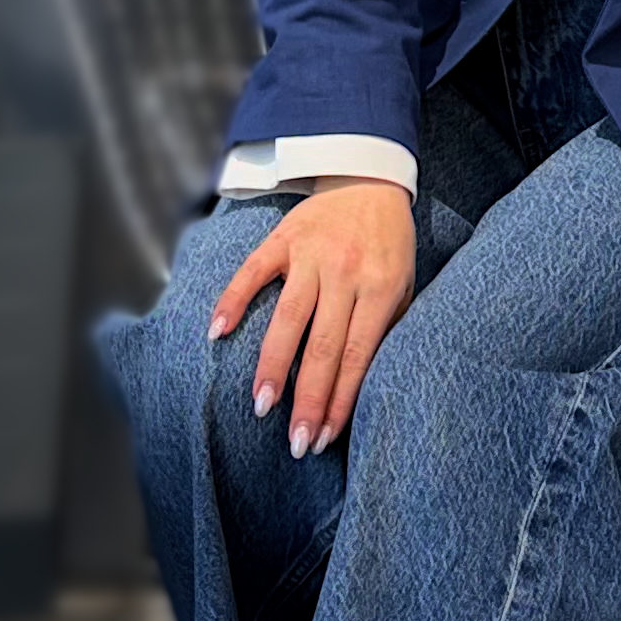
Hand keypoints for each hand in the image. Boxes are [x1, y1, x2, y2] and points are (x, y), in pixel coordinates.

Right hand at [211, 181, 418, 456]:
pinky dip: (232, 301)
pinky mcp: (282, 237)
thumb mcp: (403, 284)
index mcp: (379, 288)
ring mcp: (310, 254)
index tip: (325, 438)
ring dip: (272, 366)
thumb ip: (386, 327)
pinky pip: (252, 272)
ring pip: (288, 318)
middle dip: (308, 400)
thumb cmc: (389, 243)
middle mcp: (344, 273)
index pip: (357, 356)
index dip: (340, 401)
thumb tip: (365, 386)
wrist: (369, 176)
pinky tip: (217, 333)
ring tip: (262, 407)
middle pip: (322, 347)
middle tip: (295, 443)